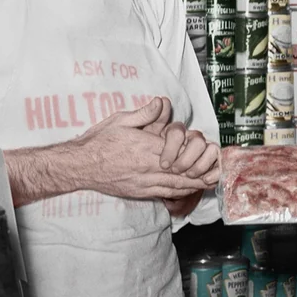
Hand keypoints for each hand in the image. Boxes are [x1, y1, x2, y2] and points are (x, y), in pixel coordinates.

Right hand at [74, 97, 216, 200]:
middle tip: (217, 169)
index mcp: (146, 148)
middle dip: (202, 170)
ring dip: (196, 183)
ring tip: (211, 181)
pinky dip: (181, 191)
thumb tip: (162, 103)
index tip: (205, 147)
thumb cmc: (98, 142)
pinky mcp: (139, 192)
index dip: (193, 150)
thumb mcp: (120, 120)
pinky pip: (165, 193)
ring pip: (176, 185)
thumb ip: (144, 114)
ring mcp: (144, 182)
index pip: (178, 150)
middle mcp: (148, 167)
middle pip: (183, 171)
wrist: (79, 166)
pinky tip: (190, 189)